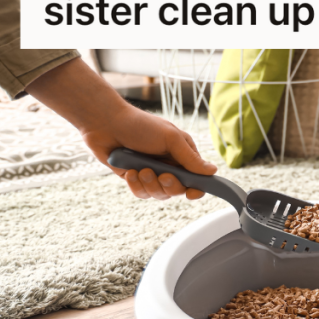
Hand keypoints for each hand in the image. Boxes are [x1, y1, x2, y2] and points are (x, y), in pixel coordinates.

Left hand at [25, 58, 216, 199]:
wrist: (106, 124)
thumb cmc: (140, 125)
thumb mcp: (170, 139)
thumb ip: (190, 158)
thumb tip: (212, 171)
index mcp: (182, 155)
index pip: (197, 179)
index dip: (196, 189)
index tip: (192, 192)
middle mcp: (169, 166)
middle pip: (178, 190)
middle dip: (169, 186)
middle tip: (161, 175)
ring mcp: (151, 173)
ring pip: (159, 194)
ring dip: (149, 184)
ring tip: (140, 169)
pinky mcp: (135, 179)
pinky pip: (141, 193)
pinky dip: (135, 185)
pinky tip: (129, 171)